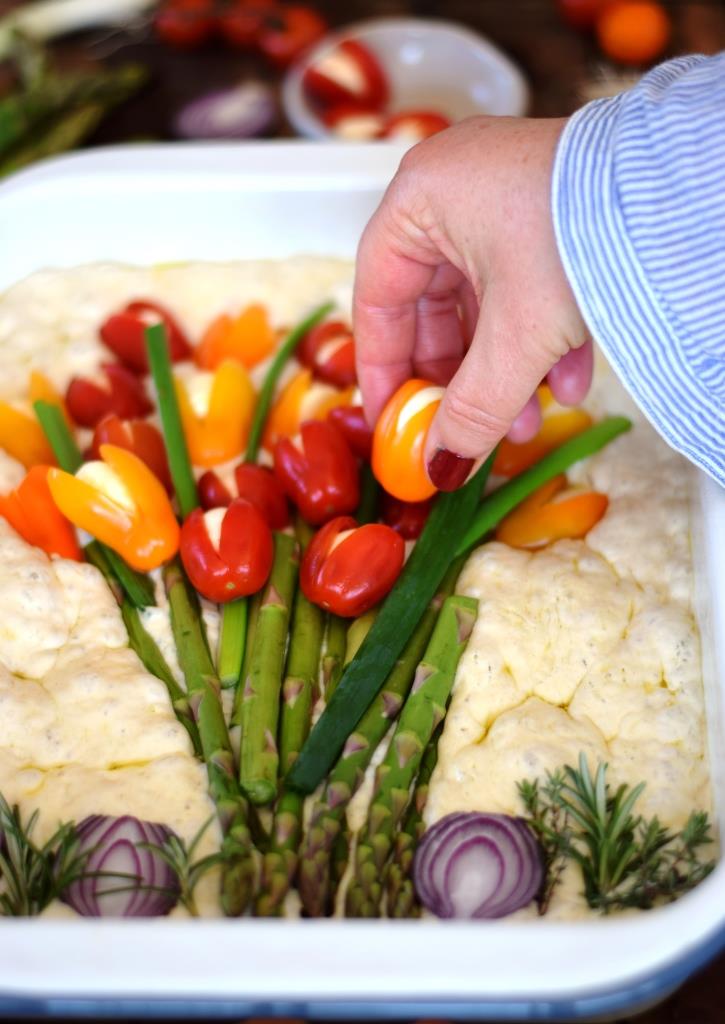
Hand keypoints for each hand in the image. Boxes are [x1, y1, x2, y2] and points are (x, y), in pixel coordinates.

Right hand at [353, 115, 592, 489]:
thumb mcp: (517, 336)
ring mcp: (503, 193)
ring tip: (528, 421)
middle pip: (433, 306)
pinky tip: (569, 384)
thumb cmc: (584, 231)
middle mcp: (453, 189)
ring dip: (505, 369)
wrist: (688, 190)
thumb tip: (443, 465)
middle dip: (460, 379)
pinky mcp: (548, 206)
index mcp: (418, 200)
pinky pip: (526, 281)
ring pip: (485, 301)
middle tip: (465, 429)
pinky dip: (541, 335)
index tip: (394, 419)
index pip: (377, 299)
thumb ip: (474, 407)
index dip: (384, 370)